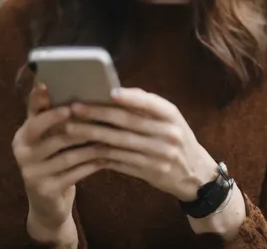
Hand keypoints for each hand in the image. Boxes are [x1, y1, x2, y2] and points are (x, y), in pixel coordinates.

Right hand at [12, 84, 106, 240]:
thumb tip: (63, 85)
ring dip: (92, 145)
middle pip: (55, 135)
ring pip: (69, 154)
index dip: (45, 105)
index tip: (57, 94)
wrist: (47, 205)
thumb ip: (51, 116)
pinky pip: (75, 172)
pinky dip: (92, 164)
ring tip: (112, 135)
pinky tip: (107, 157)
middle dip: (81, 124)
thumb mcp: (47, 140)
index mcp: (22, 136)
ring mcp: (31, 173)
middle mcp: (22, 152)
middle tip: (101, 114)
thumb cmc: (52, 162)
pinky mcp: (45, 190)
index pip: (34, 116)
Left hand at [66, 88, 218, 201]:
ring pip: (119, 143)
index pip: (149, 103)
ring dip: (92, 135)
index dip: (129, 98)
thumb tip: (116, 91)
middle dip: (98, 113)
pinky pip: (119, 161)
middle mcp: (167, 134)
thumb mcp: (170, 119)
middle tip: (75, 107)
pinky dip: (100, 154)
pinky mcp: (148, 172)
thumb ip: (148, 107)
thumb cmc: (176, 139)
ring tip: (70, 128)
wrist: (196, 175)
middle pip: (128, 122)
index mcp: (171, 116)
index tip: (108, 92)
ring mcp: (158, 156)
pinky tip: (83, 148)